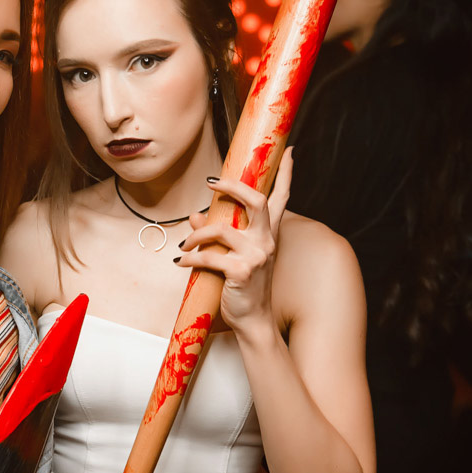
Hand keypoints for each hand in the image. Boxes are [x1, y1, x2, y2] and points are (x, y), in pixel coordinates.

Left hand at [175, 148, 292, 342]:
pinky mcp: (242, 271)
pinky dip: (191, 259)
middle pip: (256, 201)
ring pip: (222, 229)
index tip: (290, 152)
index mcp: (269, 235)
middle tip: (212, 181)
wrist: (253, 321)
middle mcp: (267, 242)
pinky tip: (181, 263)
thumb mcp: (233, 257)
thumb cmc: (244, 287)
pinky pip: (209, 256)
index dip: (287, 175)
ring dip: (197, 234)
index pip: (282, 199)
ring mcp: (257, 256)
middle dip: (233, 186)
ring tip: (184, 245)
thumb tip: (195, 215)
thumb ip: (217, 233)